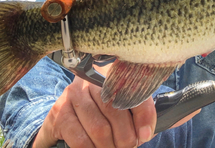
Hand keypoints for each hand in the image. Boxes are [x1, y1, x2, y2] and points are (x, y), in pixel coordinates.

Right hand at [32, 75, 155, 147]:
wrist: (67, 116)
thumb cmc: (103, 112)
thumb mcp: (124, 108)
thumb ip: (142, 114)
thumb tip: (155, 129)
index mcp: (113, 74)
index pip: (132, 90)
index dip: (143, 115)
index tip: (145, 135)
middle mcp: (92, 80)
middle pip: (115, 111)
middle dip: (125, 138)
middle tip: (128, 146)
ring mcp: (74, 94)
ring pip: (99, 128)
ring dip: (109, 147)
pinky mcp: (60, 112)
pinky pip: (80, 140)